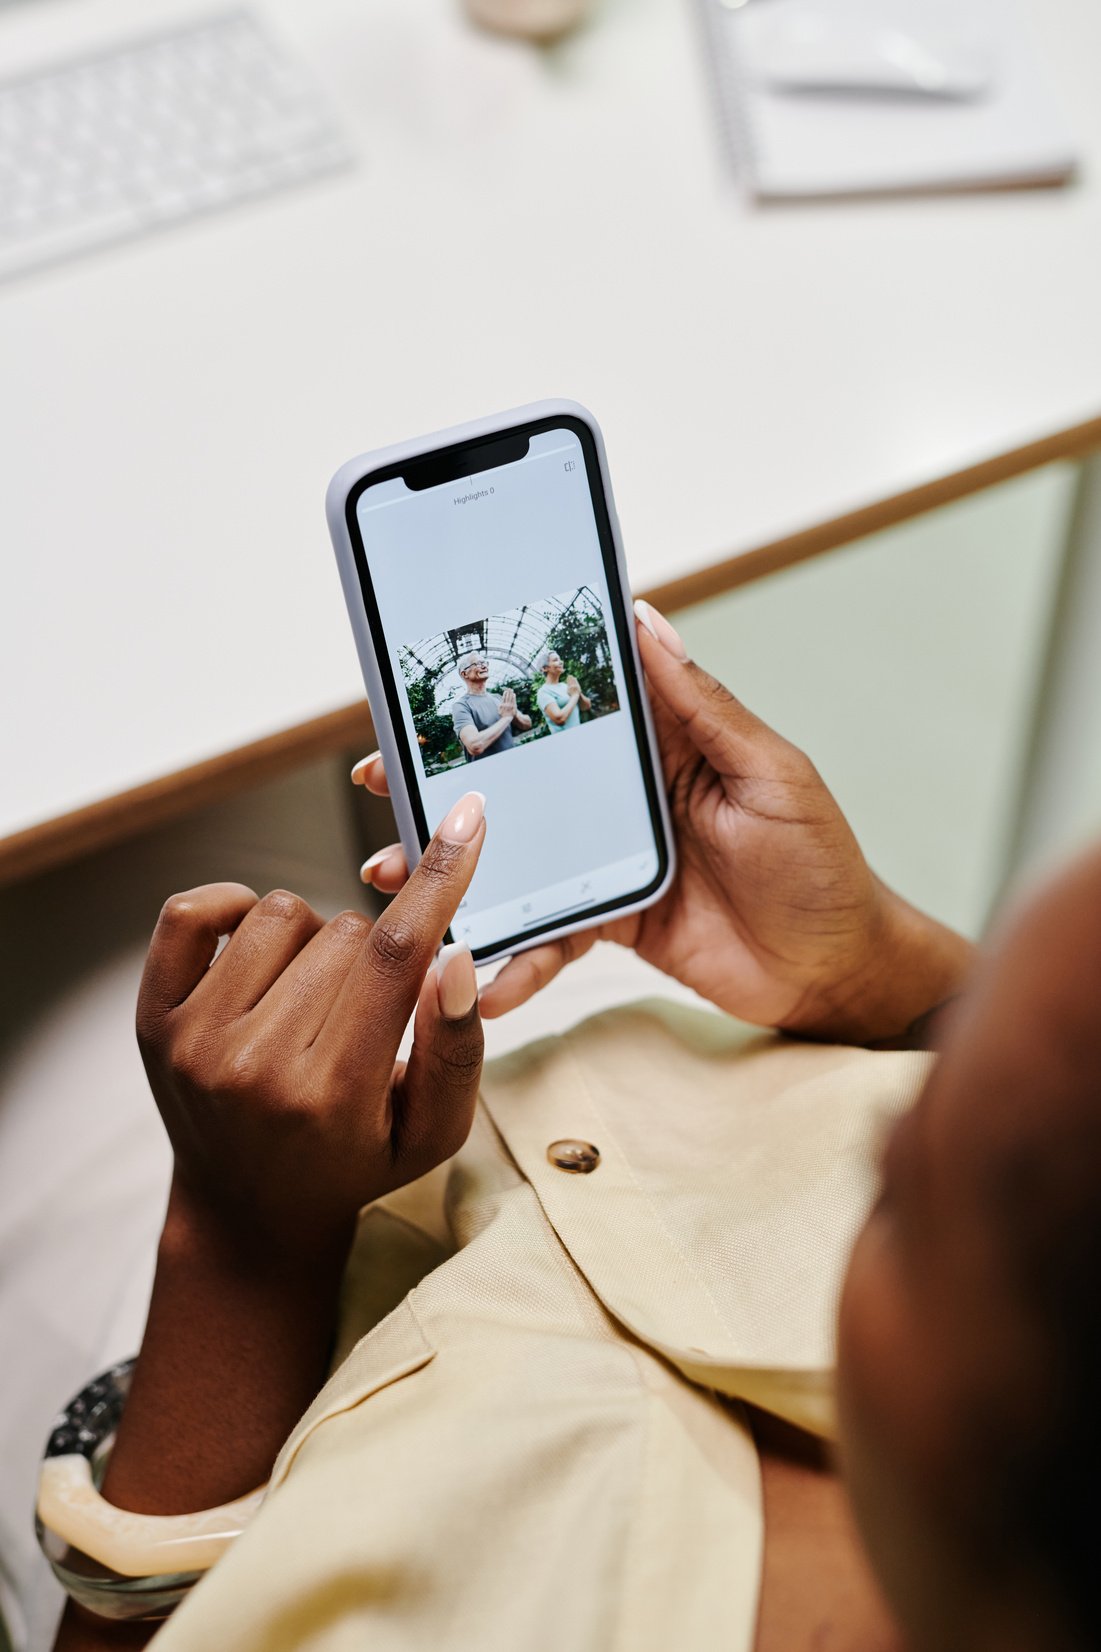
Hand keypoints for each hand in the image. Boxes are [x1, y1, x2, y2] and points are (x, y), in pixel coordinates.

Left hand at [135, 791, 487, 1263]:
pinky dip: (236, 908)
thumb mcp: (433, 1131)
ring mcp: (194, 1041)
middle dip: (376, 950)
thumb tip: (453, 957)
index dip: (438, 878)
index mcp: (333, 1095)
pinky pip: (193, 911)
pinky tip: (261, 952)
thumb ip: (456, 1048)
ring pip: (282, 911)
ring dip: (314, 938)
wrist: (249, 1211)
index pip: (393, 957)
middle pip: (347, 930)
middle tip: (365, 1012)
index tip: (467, 817)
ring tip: (314, 999)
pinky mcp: (154, 1020)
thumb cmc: (355, 1161)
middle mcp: (254, 1067)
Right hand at [352, 609, 972, 1043]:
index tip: (437, 685)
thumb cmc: (821, 864)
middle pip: (525, 780)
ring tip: (400, 877)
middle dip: (451, 781)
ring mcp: (611, 859)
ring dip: (460, 868)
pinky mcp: (611, 921)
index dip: (506, 691)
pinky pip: (549, 933)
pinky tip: (479, 974)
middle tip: (383, 778)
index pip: (571, 704)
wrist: (836, 970)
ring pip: (519, 857)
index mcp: (663, 744)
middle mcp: (627, 796)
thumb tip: (648, 619)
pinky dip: (513, 956)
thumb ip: (704, 706)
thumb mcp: (771, 773)